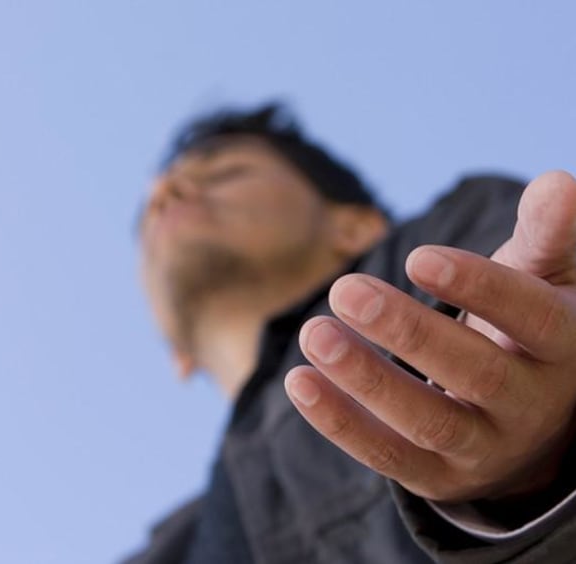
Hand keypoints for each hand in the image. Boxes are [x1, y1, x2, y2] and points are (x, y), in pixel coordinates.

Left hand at [284, 171, 575, 502]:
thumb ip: (547, 236)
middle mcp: (531, 406)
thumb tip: (557, 182)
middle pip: (474, 373)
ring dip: (365, 378)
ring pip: (427, 421)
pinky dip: (341, 422)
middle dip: (407, 332)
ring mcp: (485, 448)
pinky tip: (299, 382)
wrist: (524, 418)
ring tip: (314, 333)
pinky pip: (388, 456)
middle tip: (345, 291)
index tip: (417, 256)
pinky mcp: (439, 476)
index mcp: (564, 348)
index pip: (532, 318)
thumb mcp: (543, 279)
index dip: (479, 288)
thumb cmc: (524, 326)